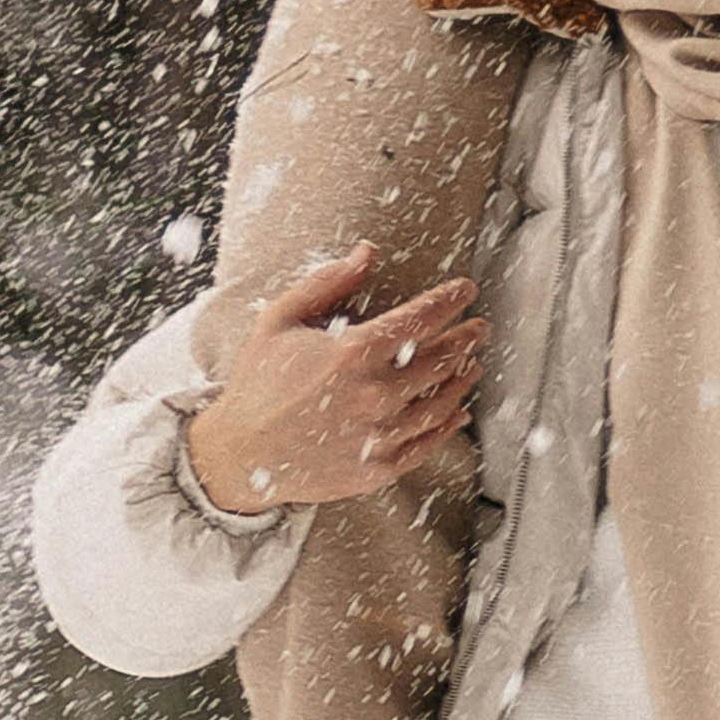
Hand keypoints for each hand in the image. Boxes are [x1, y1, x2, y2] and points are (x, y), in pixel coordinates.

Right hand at [184, 246, 484, 512]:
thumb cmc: (257, 383)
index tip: (466, 290)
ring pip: (441, 402)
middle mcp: (375, 394)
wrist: (239, 454)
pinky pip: (427, 442)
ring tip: (472, 364)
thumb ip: (326, 282)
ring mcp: (380, 434)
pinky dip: (448, 424)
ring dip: (462, 379)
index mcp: (353, 353)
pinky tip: (458, 411)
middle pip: (440, 360)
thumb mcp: (279, 320)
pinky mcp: (379, 468)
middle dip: (465, 339)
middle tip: (479, 328)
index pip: (421, 318)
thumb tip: (367, 252)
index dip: (449, 300)